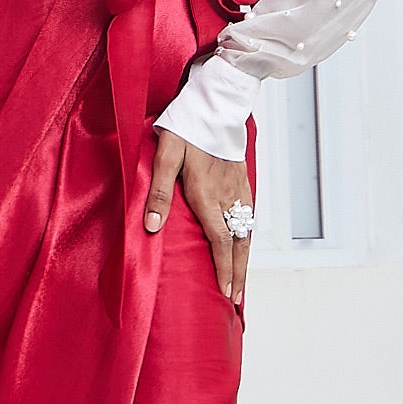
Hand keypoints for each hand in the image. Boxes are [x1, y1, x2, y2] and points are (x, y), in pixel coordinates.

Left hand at [144, 127, 253, 305]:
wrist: (216, 103)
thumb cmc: (187, 127)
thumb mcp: (165, 156)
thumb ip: (159, 192)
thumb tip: (152, 226)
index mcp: (208, 195)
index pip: (220, 241)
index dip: (224, 269)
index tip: (227, 293)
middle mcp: (227, 196)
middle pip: (238, 244)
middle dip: (239, 274)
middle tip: (238, 300)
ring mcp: (238, 188)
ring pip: (247, 231)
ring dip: (245, 259)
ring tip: (242, 280)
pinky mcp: (243, 179)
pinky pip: (250, 215)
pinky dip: (249, 236)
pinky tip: (245, 244)